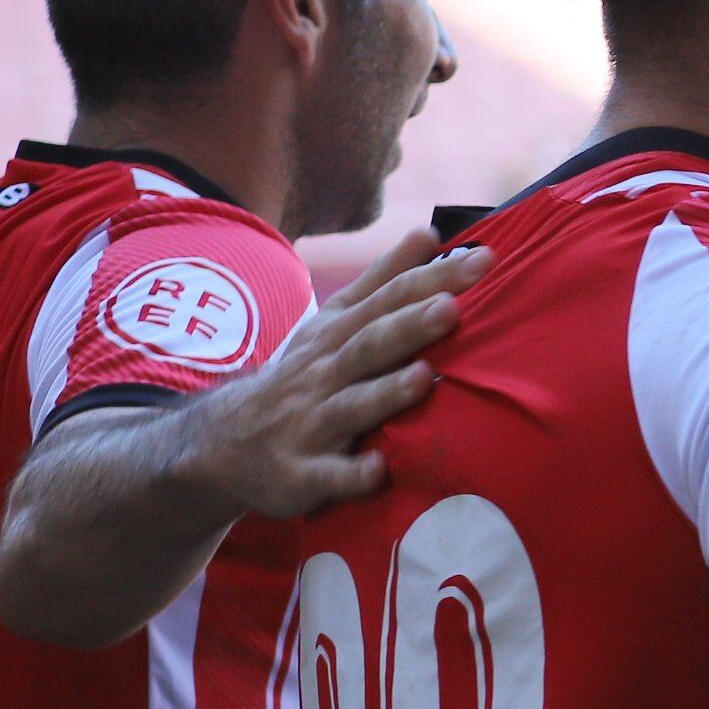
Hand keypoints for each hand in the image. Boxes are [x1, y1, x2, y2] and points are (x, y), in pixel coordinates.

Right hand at [181, 230, 486, 517]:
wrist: (225, 442)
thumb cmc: (305, 376)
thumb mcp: (335, 322)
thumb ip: (382, 281)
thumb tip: (428, 232)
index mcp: (339, 334)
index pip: (389, 299)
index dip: (433, 278)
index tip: (482, 258)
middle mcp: (326, 374)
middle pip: (370, 345)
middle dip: (409, 326)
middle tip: (452, 307)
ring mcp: (313, 424)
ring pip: (353, 406)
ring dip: (387, 392)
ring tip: (424, 376)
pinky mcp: (302, 474)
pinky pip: (329, 476)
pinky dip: (353, 474)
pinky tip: (378, 470)